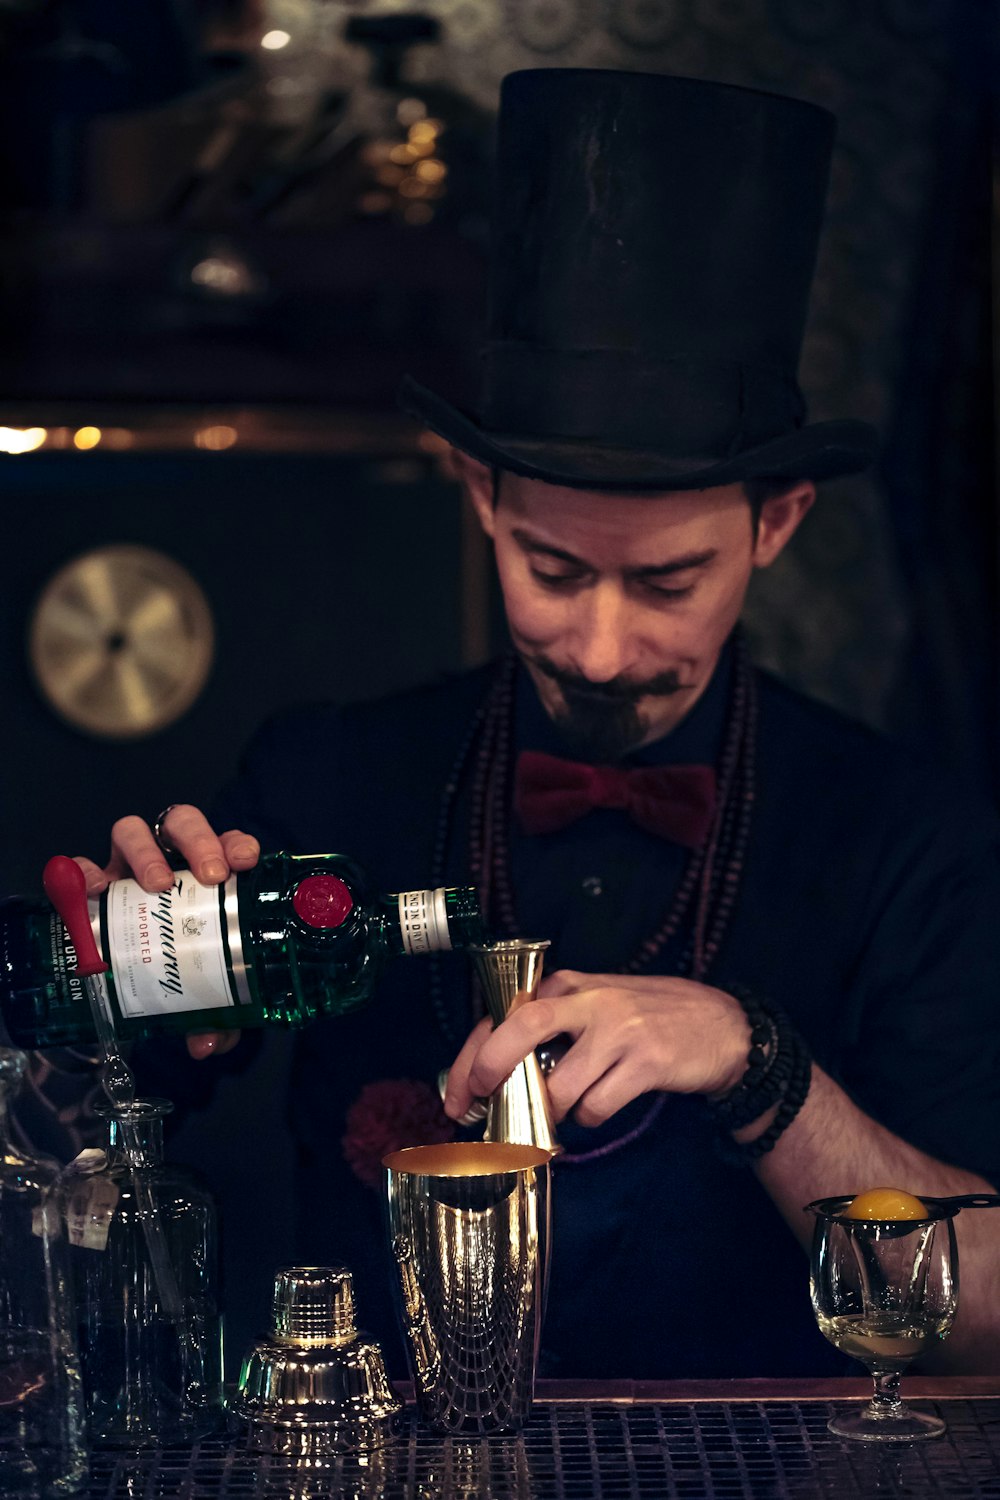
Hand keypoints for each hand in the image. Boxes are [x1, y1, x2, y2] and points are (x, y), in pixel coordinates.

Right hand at [72, 804, 259, 1060]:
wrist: (129, 974)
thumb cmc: (181, 969)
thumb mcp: (204, 993)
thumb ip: (216, 1016)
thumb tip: (209, 1042)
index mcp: (208, 877)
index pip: (228, 844)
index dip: (237, 845)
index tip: (245, 862)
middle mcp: (170, 862)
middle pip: (183, 823)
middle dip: (200, 841)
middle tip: (210, 876)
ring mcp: (128, 868)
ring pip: (133, 831)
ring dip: (147, 852)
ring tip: (156, 885)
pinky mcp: (93, 883)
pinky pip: (83, 865)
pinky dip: (85, 871)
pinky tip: (95, 890)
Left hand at [443, 971, 750, 1128]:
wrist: (723, 1028)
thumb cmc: (650, 1019)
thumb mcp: (596, 1005)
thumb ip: (553, 1027)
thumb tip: (494, 1069)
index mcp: (570, 985)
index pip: (505, 1013)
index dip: (472, 1056)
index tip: (459, 1094)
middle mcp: (591, 1001)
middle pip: (522, 1029)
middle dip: (490, 1070)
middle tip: (477, 1106)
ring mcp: (619, 1030)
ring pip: (560, 1086)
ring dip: (553, 1112)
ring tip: (568, 1109)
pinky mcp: (645, 1062)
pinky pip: (596, 1107)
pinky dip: (589, 1118)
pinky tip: (601, 1106)